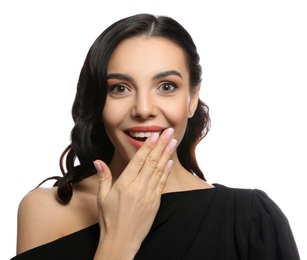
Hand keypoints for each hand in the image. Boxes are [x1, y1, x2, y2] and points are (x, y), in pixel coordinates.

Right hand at [93, 128, 176, 258]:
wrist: (121, 241)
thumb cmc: (109, 219)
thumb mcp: (102, 197)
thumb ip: (103, 177)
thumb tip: (98, 161)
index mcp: (125, 184)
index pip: (138, 160)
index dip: (147, 146)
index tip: (154, 135)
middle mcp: (139, 187)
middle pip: (152, 161)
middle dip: (161, 144)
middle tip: (169, 131)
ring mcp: (149, 195)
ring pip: (159, 170)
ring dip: (167, 154)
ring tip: (173, 142)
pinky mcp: (155, 202)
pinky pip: (162, 183)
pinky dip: (166, 171)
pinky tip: (170, 162)